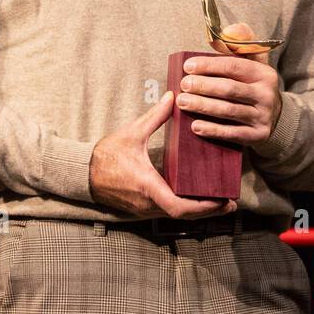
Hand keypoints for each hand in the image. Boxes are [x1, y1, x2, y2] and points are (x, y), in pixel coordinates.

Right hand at [88, 90, 236, 219]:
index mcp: (147, 185)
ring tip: (220, 201)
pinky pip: (168, 212)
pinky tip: (198, 199)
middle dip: (209, 211)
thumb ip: (155, 116)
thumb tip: (173, 97)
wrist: (82, 173)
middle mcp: (148, 202)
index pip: (179, 207)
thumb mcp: (132, 132)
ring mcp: (144, 209)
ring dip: (199, 211)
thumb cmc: (106, 155)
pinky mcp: (142, 209)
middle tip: (230, 203)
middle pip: (184, 215)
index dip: (203, 208)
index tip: (222, 201)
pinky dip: (186, 208)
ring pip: (177, 216)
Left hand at [175, 22, 281, 144]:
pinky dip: (213, 130)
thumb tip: (227, 29)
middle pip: (230, 89)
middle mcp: (266, 95)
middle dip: (203, 86)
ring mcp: (263, 116)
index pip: (234, 67)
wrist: (277, 116)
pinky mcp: (258, 135)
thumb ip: (240, 43)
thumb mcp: (254, 61)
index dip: (209, 66)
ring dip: (203, 107)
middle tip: (183, 85)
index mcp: (264, 73)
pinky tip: (195, 126)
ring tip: (183, 102)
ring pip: (229, 111)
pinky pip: (232, 133)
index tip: (188, 66)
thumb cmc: (255, 84)